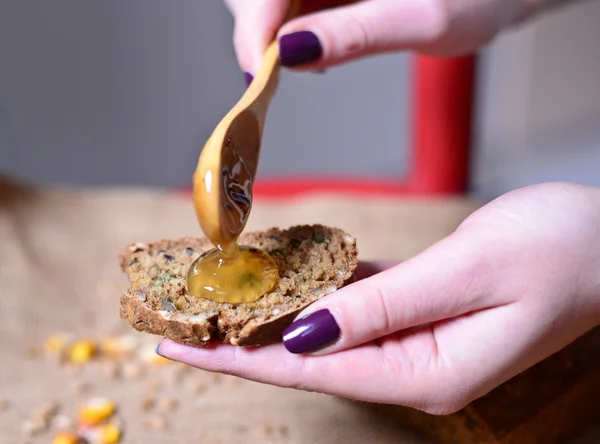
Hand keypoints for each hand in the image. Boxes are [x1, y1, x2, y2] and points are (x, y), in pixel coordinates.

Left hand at [157, 182, 599, 413]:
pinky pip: (354, 301)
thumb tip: (306, 333)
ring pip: (325, 327)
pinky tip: (282, 277)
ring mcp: (417, 337)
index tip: (180, 347)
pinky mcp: (421, 307)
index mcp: (428, 371)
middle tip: (180, 320)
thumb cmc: (562, 251)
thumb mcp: (472, 273)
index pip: (311, 368)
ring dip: (272, 312)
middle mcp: (415, 363)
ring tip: (217, 298)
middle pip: (308, 353)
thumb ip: (385, 306)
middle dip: (242, 337)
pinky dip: (314, 288)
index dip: (239, 357)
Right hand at [225, 0, 542, 75]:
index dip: (255, 24)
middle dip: (259, 27)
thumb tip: (292, 53)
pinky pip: (292, 1)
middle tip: (275, 68)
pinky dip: (292, 26)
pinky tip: (315, 39)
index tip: (259, 70)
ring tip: (307, 53)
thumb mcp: (423, 19)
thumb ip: (356, 34)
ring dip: (273, 29)